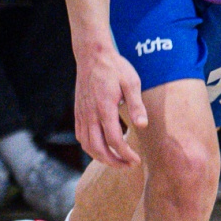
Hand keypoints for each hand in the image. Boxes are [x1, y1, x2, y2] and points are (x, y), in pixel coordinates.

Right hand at [74, 42, 146, 168]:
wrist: (92, 55)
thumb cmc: (114, 67)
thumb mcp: (131, 82)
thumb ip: (136, 105)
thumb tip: (142, 125)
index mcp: (104, 108)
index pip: (114, 140)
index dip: (125, 154)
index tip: (136, 160)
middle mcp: (90, 114)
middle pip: (98, 149)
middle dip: (113, 162)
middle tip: (128, 165)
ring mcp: (82, 114)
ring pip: (87, 145)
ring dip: (101, 157)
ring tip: (117, 160)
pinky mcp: (78, 113)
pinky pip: (81, 136)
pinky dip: (90, 147)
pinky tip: (102, 147)